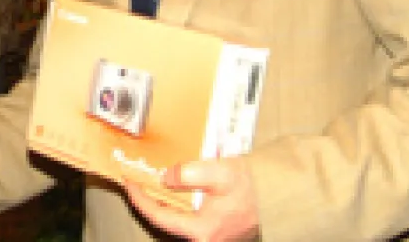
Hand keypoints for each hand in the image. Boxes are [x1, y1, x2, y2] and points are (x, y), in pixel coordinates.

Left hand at [123, 159, 258, 241]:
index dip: (139, 198)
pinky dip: (177, 204)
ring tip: (151, 181)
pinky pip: (189, 218)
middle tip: (136, 180)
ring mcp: (212, 237)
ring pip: (177, 220)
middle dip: (149, 200)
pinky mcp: (217, 231)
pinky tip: (173, 189)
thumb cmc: (253, 186)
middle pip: (166, 221)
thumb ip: (188, 174)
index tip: (128, 181)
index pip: (158, 216)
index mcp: (202, 231)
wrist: (280, 196)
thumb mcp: (219, 173)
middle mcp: (205, 240)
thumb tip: (164, 178)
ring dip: (163, 202)